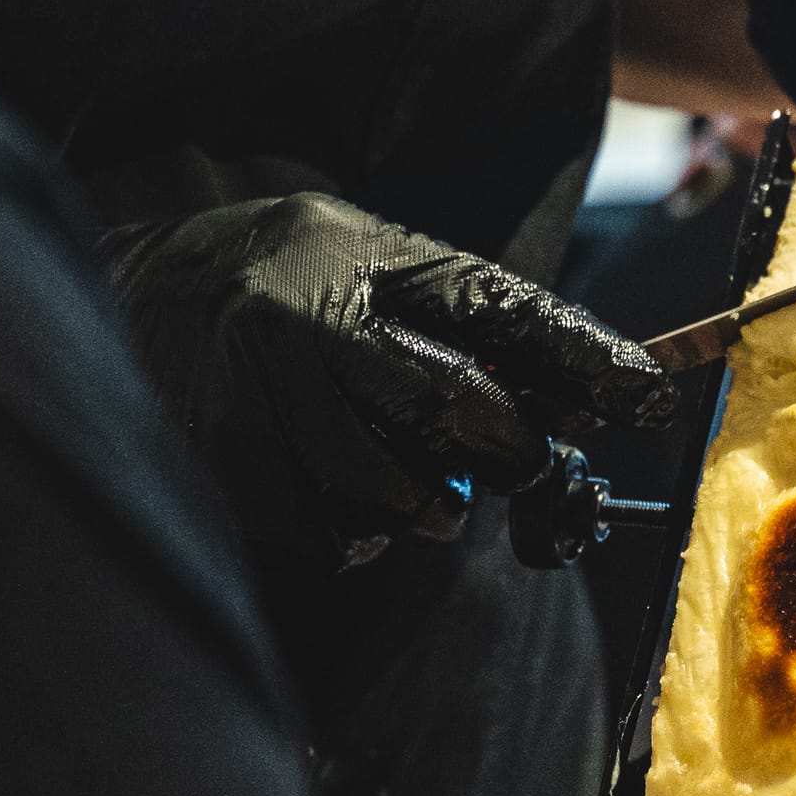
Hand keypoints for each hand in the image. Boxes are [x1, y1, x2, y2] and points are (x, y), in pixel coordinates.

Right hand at [106, 193, 679, 567]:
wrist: (145, 286)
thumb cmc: (301, 286)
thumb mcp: (385, 268)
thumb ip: (473, 328)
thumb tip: (594, 401)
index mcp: (370, 260)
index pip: (501, 310)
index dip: (585, 358)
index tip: (650, 397)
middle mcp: (312, 317)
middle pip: (456, 411)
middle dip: (509, 451)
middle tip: (514, 459)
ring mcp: (262, 391)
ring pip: (397, 493)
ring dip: (424, 503)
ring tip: (400, 470)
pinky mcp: (227, 460)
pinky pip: (333, 535)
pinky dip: (355, 531)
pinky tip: (334, 486)